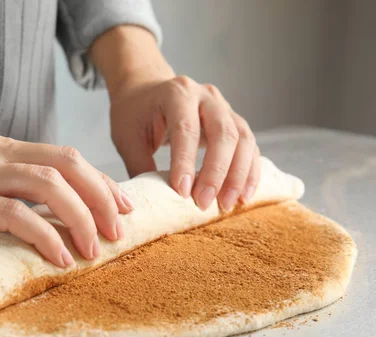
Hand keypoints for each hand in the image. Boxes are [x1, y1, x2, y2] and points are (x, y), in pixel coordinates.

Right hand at [0, 132, 133, 267]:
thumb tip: (34, 216)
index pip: (61, 155)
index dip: (98, 180)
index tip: (119, 206)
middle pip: (66, 162)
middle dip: (102, 195)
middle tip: (119, 228)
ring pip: (48, 184)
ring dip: (81, 216)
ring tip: (96, 247)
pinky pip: (13, 214)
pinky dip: (44, 234)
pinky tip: (59, 256)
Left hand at [90, 26, 259, 211]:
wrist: (145, 90)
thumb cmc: (134, 114)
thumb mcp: (128, 138)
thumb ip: (140, 167)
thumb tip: (154, 203)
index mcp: (176, 93)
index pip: (186, 128)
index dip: (185, 162)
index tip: (182, 193)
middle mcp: (205, 96)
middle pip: (223, 132)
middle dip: (216, 172)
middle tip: (204, 203)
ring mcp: (223, 107)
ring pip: (242, 139)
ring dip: (238, 175)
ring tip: (227, 204)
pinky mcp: (233, 121)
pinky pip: (249, 146)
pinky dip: (249, 172)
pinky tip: (244, 196)